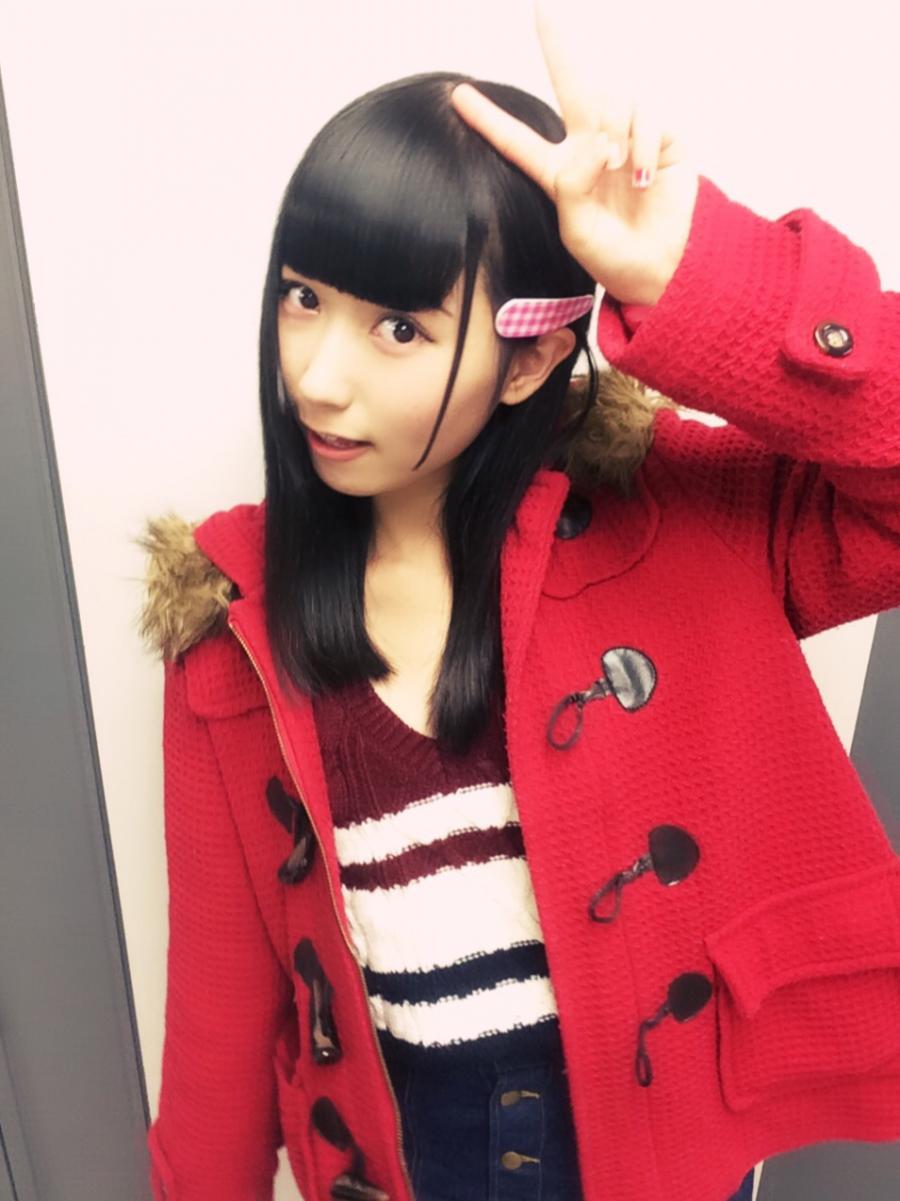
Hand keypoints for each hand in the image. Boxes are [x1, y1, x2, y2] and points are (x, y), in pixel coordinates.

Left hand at [449, 0, 699, 306]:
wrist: (658, 271)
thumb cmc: (611, 258)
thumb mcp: (576, 229)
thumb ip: (574, 184)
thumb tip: (597, 139)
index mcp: (560, 172)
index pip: (518, 141)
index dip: (489, 120)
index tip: (458, 96)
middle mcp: (592, 147)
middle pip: (572, 85)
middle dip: (558, 45)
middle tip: (543, 8)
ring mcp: (628, 139)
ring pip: (613, 102)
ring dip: (614, 132)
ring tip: (620, 170)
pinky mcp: (663, 138)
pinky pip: (647, 116)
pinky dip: (643, 142)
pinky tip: (643, 175)